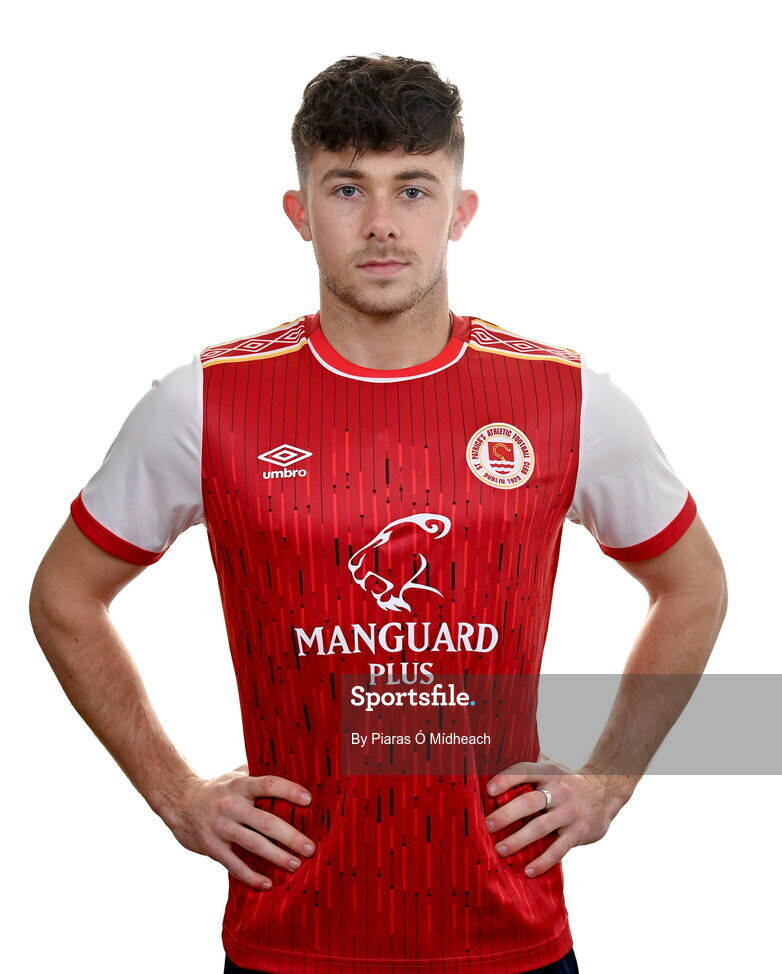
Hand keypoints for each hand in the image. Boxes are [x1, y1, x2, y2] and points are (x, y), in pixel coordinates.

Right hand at [165, 763, 315, 889]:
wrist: (179, 803)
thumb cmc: (217, 789)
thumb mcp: (234, 775)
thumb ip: (257, 772)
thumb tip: (289, 766)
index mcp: (240, 785)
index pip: (268, 784)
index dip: (289, 791)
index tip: (309, 800)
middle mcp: (231, 805)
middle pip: (265, 822)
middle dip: (290, 836)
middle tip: (310, 848)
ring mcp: (221, 827)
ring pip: (253, 844)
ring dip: (276, 856)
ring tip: (295, 865)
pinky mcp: (212, 847)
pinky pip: (234, 865)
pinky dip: (251, 876)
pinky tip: (267, 884)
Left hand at [484, 754, 629, 877]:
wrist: (607, 790)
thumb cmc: (569, 781)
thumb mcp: (553, 768)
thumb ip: (531, 767)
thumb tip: (497, 763)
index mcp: (549, 773)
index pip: (525, 771)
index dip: (506, 779)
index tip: (488, 790)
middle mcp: (559, 791)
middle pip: (529, 802)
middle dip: (506, 814)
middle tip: (488, 825)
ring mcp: (569, 813)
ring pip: (540, 827)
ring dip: (518, 840)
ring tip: (500, 849)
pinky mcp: (578, 832)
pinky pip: (558, 849)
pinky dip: (543, 861)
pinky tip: (528, 871)